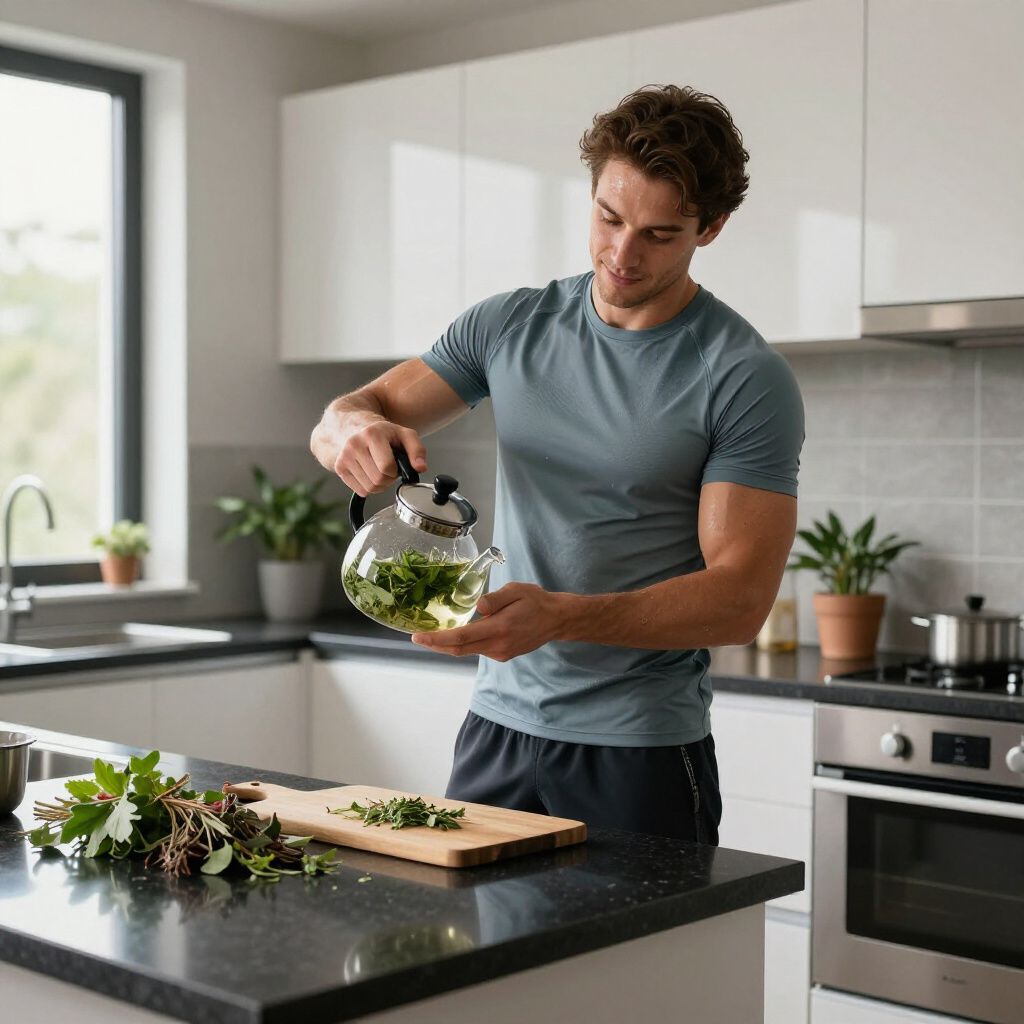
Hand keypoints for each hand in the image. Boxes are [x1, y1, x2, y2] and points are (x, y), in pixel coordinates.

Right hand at [334, 420, 426, 496]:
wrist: (354, 427)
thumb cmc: (383, 434)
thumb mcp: (404, 435)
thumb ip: (417, 450)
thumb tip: (421, 468)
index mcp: (372, 434)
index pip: (387, 467)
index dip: (395, 470)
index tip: (395, 463)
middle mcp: (354, 444)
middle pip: (378, 480)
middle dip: (388, 478)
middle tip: (388, 468)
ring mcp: (344, 456)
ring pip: (370, 488)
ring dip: (379, 484)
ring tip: (378, 469)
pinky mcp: (339, 467)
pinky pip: (361, 491)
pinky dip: (369, 487)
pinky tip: (369, 473)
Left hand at [411, 583, 569, 660]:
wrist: (556, 620)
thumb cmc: (536, 601)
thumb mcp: (516, 590)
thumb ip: (496, 599)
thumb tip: (478, 607)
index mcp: (499, 628)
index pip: (461, 637)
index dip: (437, 639)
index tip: (418, 637)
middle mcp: (498, 645)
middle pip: (459, 649)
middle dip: (435, 644)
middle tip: (416, 637)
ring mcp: (500, 652)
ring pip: (467, 651)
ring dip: (448, 644)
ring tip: (431, 634)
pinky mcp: (502, 654)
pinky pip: (477, 649)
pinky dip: (463, 644)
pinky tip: (457, 634)